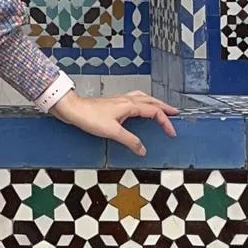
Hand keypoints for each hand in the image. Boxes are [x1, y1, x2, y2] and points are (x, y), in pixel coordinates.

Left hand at [54, 90, 179, 157]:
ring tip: (160, 108)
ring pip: (142, 98)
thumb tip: (142, 149)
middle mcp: (126, 100)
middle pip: (151, 100)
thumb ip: (129, 140)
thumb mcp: (112, 132)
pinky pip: (133, 100)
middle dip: (164, 107)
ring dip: (154, 103)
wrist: (72, 109)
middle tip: (175, 113)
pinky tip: (138, 109)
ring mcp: (119, 101)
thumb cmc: (89, 117)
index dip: (165, 121)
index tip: (171, 132)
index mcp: (130, 105)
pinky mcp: (113, 104)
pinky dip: (142, 103)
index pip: (154, 111)